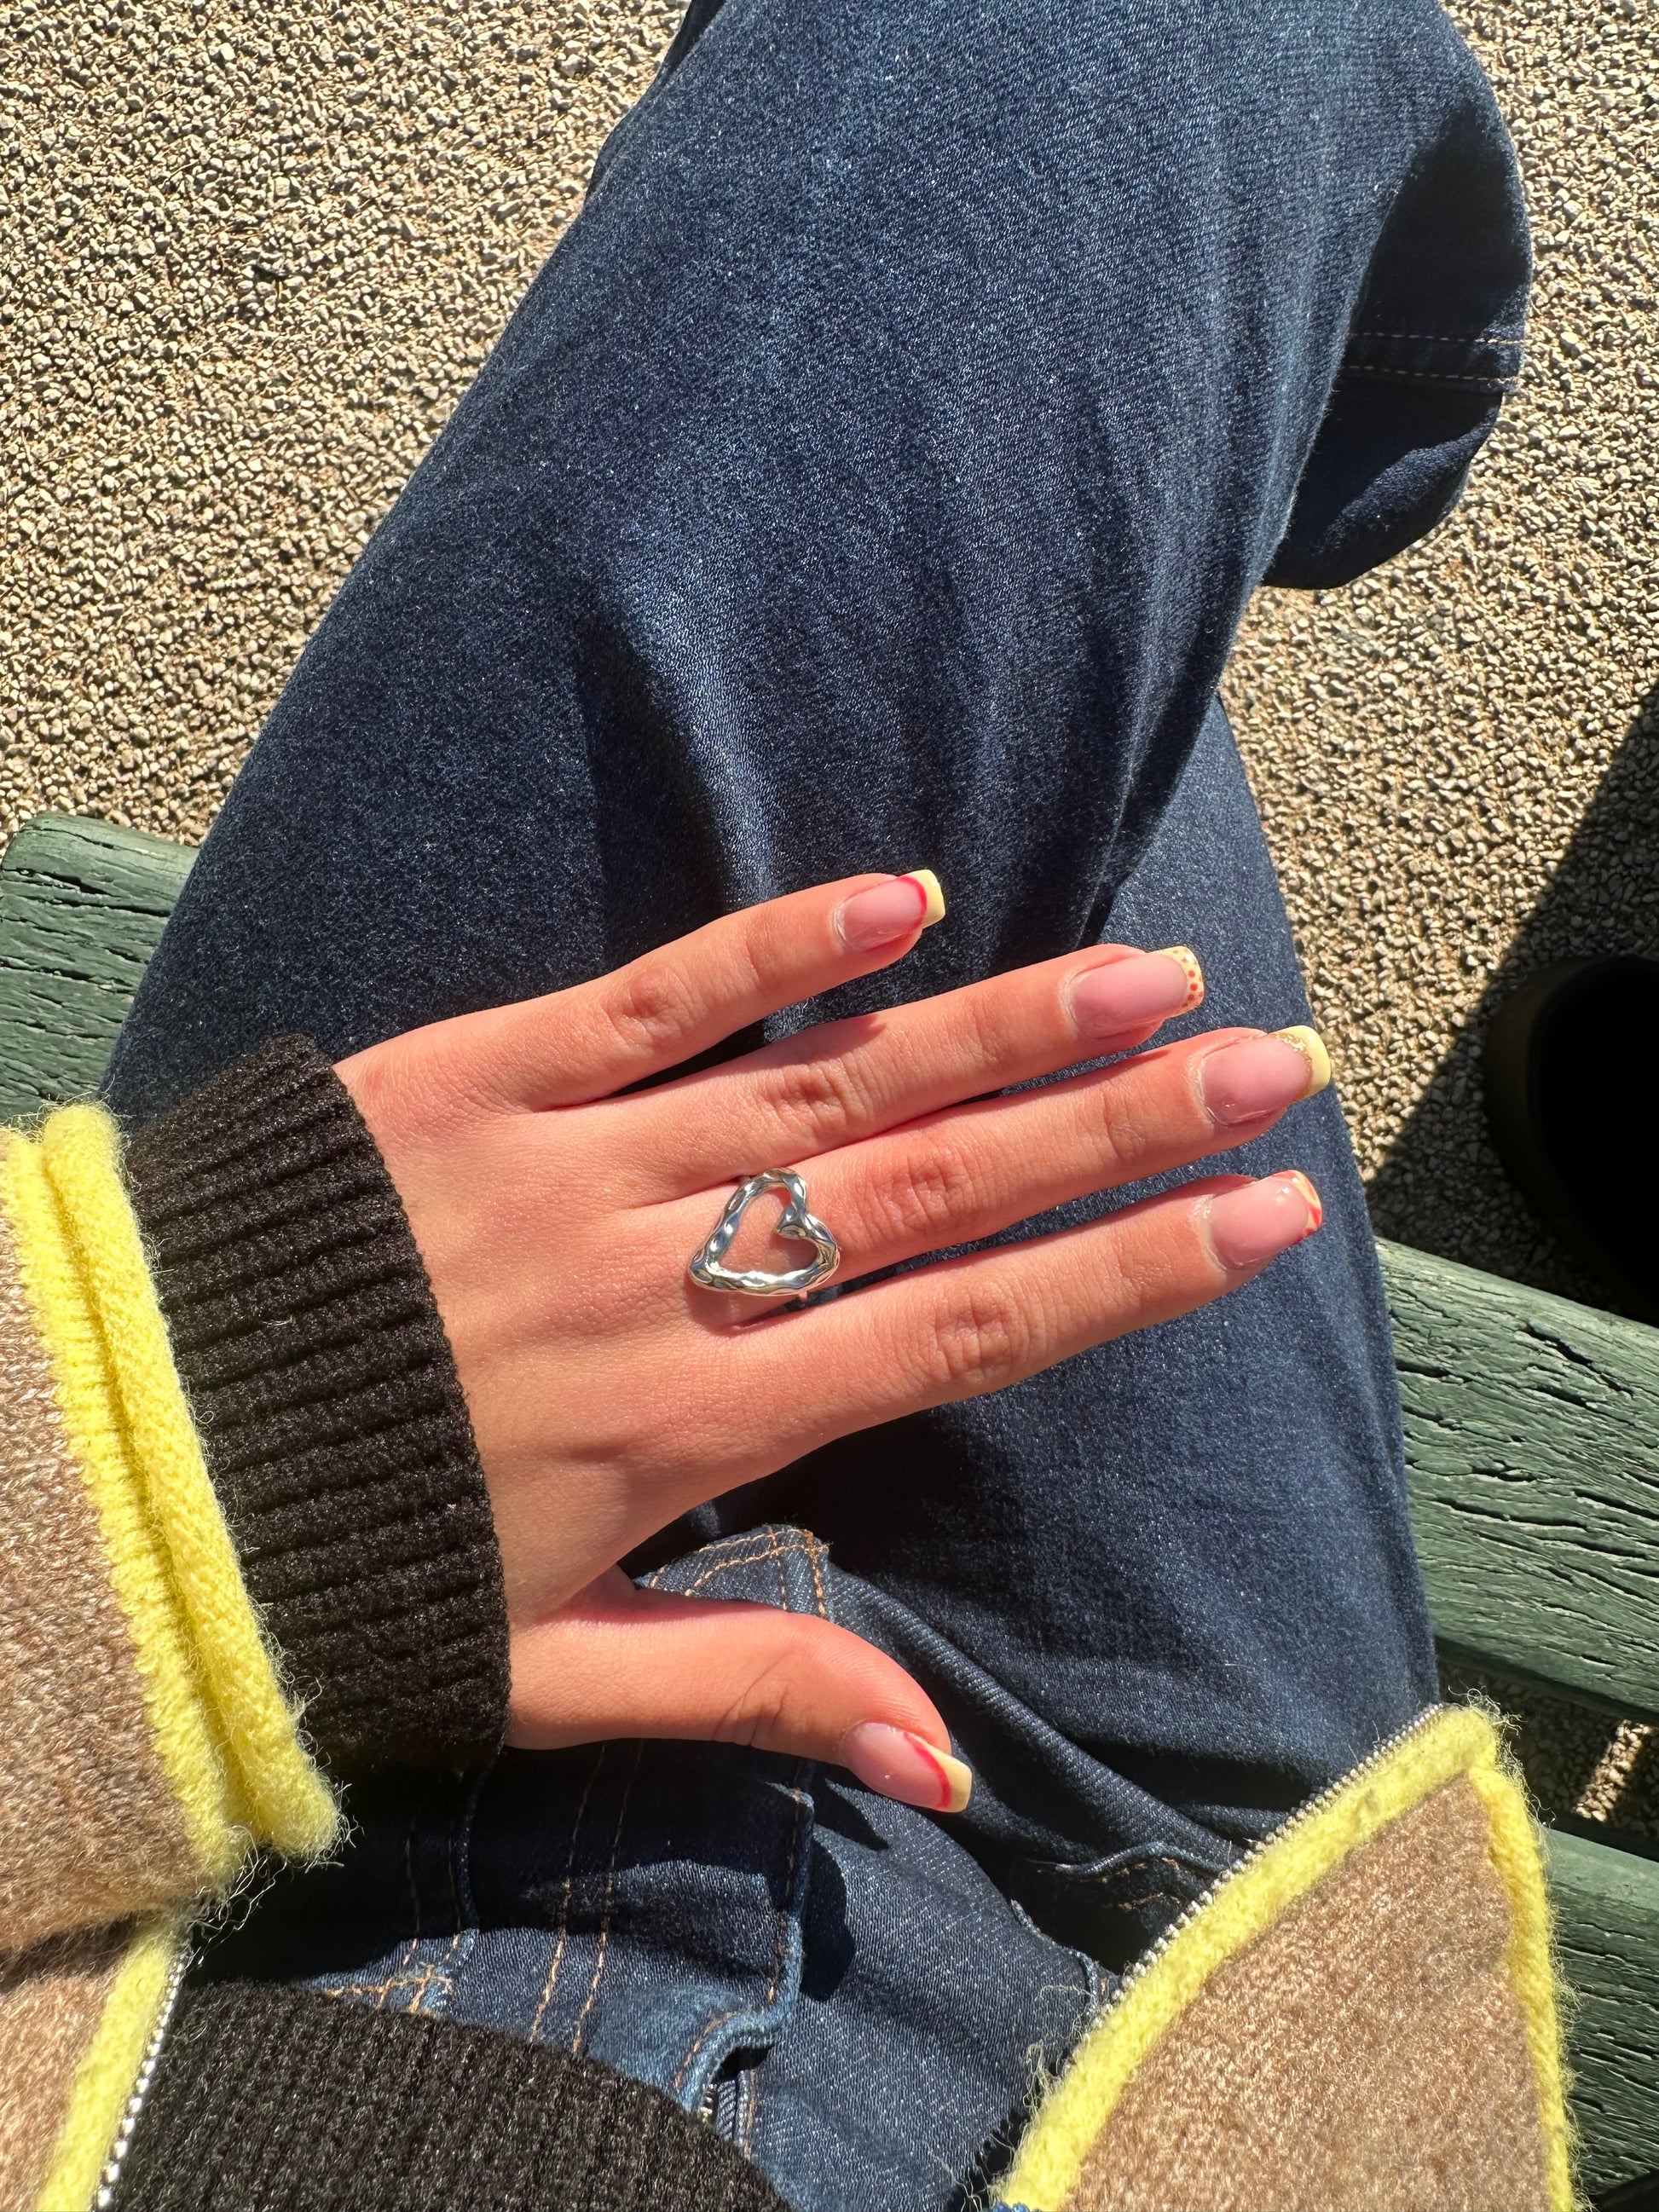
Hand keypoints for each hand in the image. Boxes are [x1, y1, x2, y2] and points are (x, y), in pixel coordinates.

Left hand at [336, 872, 1327, 1811]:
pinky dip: (775, 943)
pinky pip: (649, 994)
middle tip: (1272, 1056)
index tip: (1267, 1213)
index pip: (965, 1332)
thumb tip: (950, 1768)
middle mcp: (666, 1277)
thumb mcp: (547, 1680)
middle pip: (935, 1186)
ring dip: (1001, 1023)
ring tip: (1149, 973)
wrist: (126, 1458)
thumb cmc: (350, 1571)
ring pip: (825, 1080)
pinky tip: (901, 894)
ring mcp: (575, 1159)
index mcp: (697, 1424)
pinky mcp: (475, 1071)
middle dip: (1121, 1124)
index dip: (1129, 1270)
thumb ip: (753, 1699)